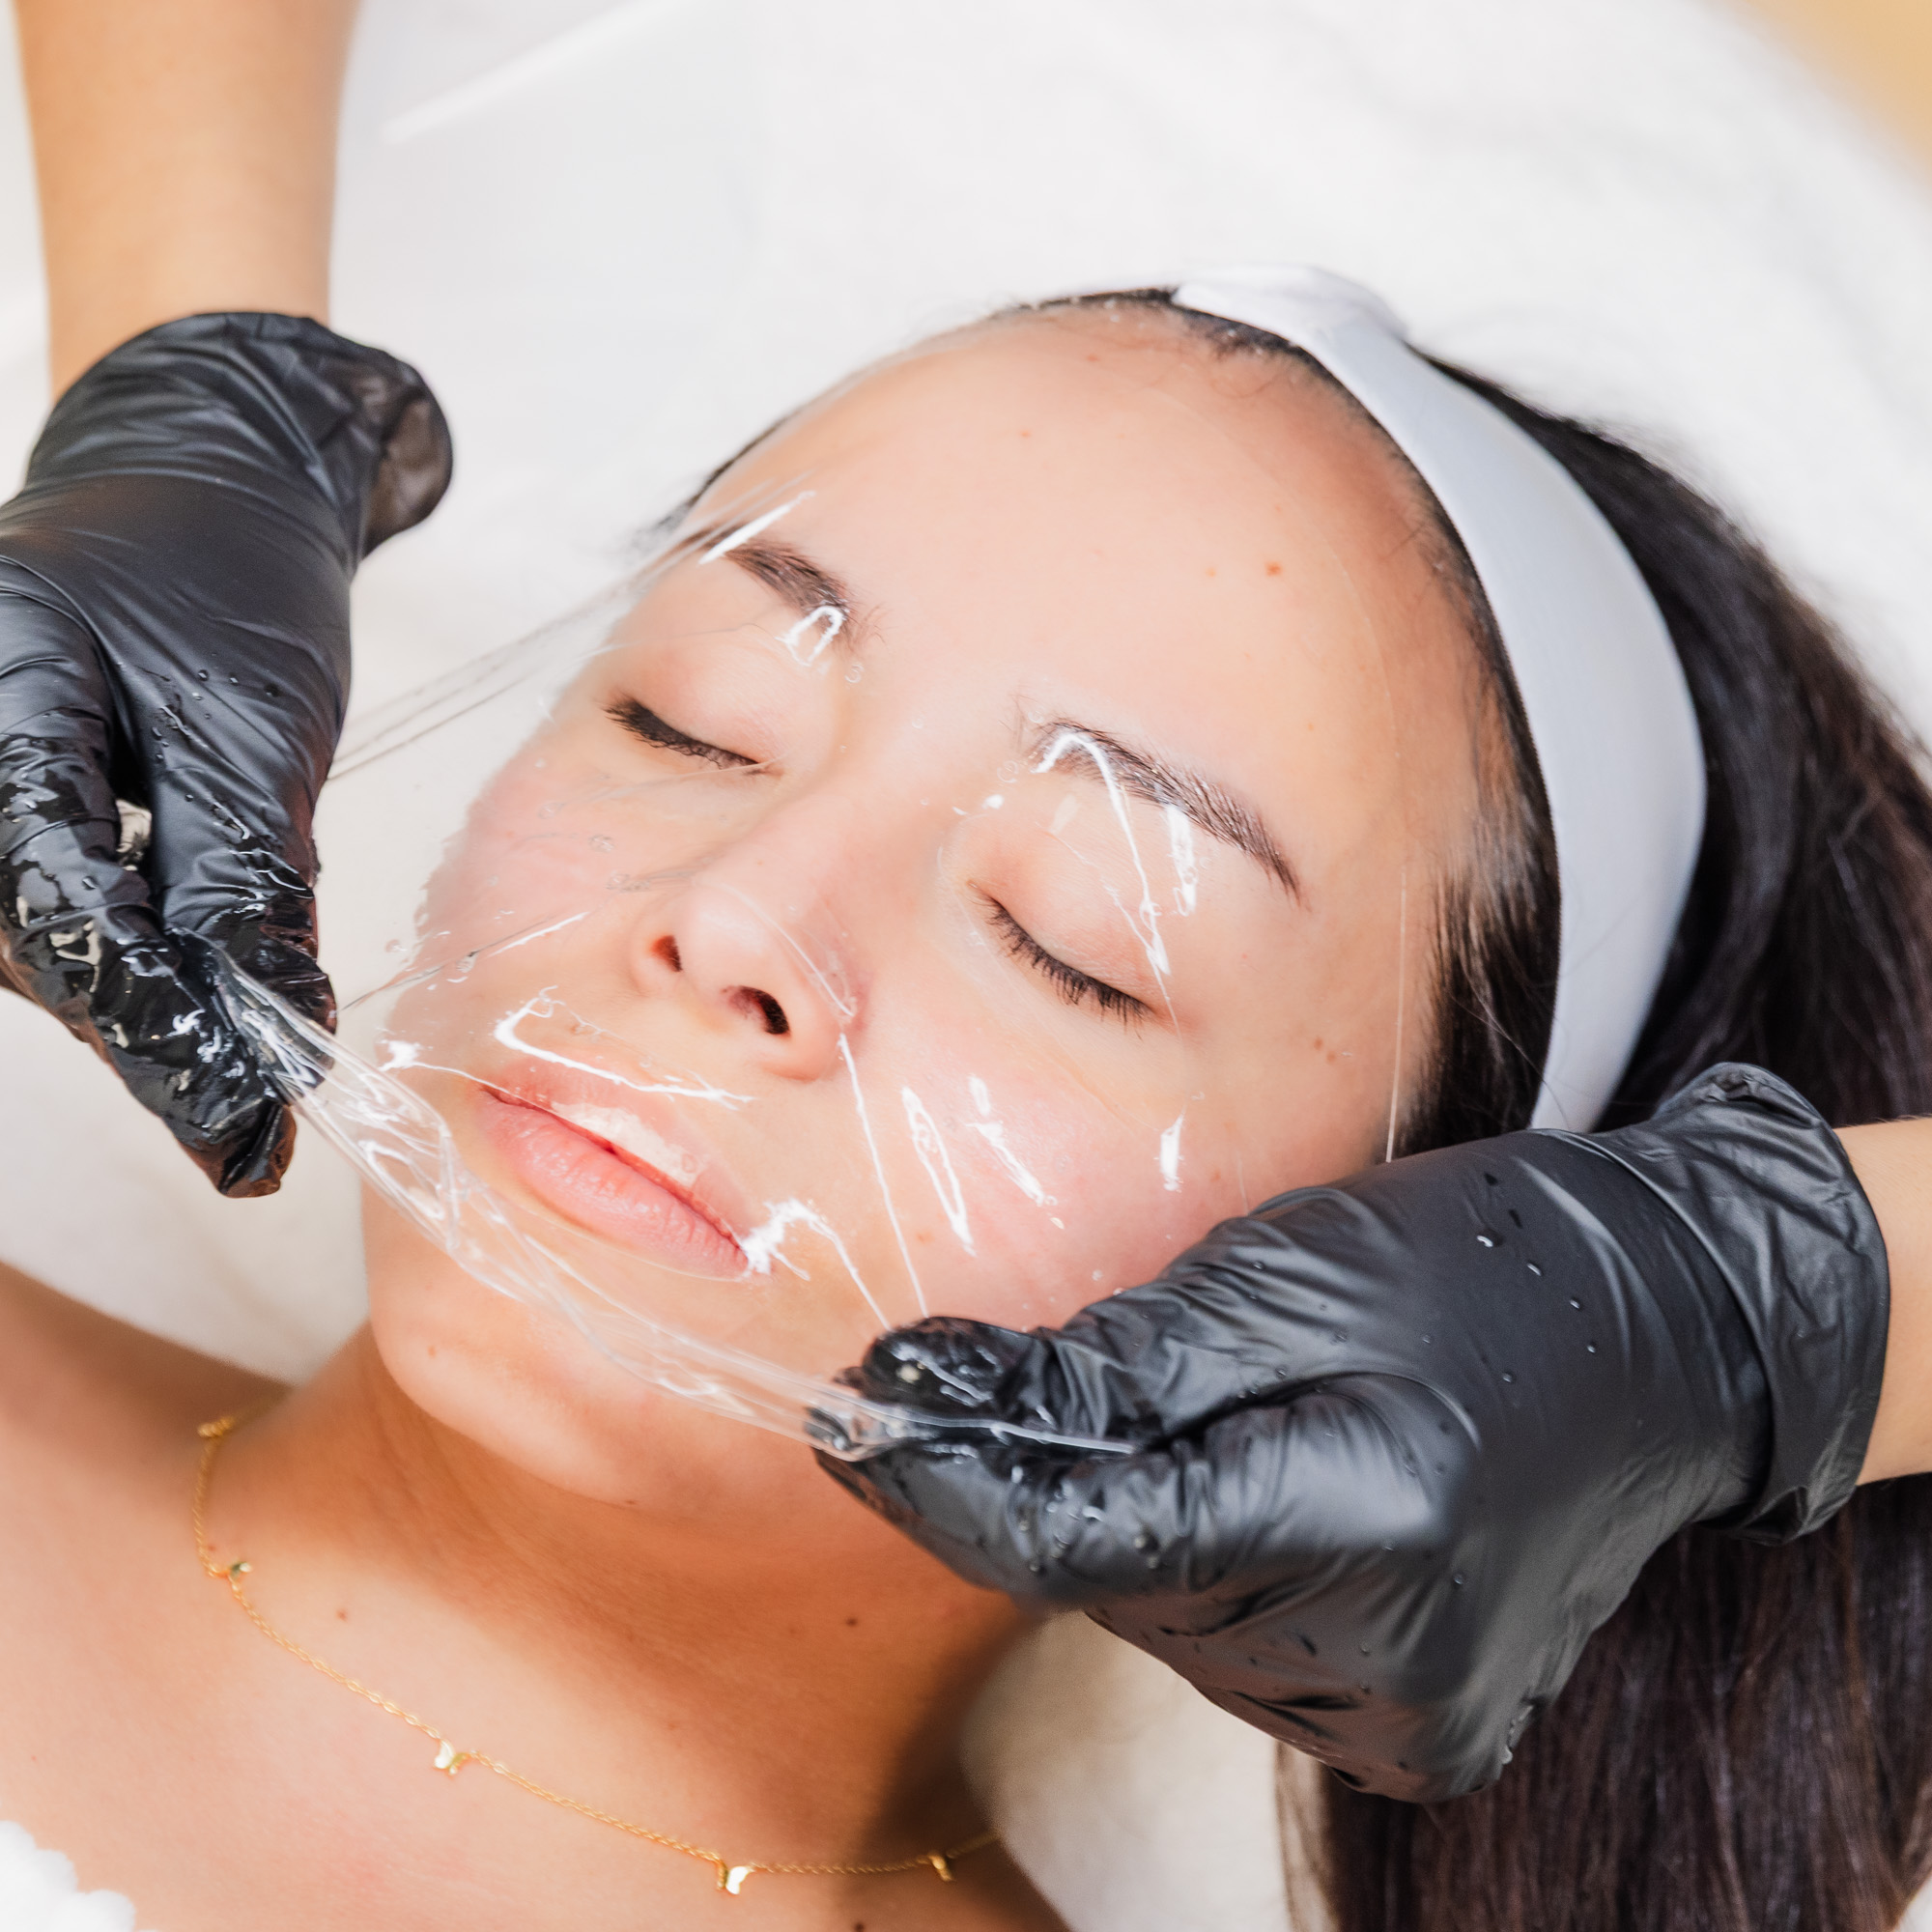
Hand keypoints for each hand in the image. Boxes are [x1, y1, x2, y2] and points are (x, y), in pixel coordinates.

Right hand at [0, 312, 450, 1193]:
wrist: (194, 492)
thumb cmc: (227, 583)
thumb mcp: (256, 726)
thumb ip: (245, 877)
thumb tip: (270, 1033)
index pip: (54, 889)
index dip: (151, 1018)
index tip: (242, 1124)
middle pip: (29, 935)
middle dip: (145, 1036)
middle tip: (251, 1140)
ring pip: (29, 944)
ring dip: (134, 1014)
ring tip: (244, 1099)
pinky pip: (37, 913)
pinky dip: (122, 968)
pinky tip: (191, 1014)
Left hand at [825, 1065, 1888, 1800]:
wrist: (1671, 1338)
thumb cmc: (1484, 1265)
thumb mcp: (1286, 1268)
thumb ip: (1105, 1364)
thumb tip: (925, 1396)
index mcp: (1360, 1523)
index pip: (1079, 1541)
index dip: (945, 1481)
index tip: (850, 1414)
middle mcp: (1381, 1663)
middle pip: (1112, 1583)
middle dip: (1054, 1477)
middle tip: (1054, 1369)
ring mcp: (1403, 1716)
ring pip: (1163, 1616)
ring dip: (1133, 1516)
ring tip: (1215, 1405)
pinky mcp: (1413, 1728)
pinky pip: (1233, 1642)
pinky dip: (1202, 1556)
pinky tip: (1259, 1474)